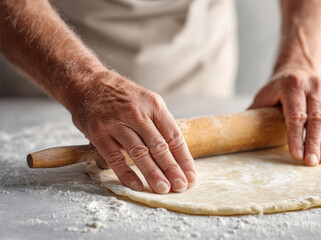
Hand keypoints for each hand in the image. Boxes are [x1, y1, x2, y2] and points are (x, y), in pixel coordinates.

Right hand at [68, 71, 196, 192]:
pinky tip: (137, 185)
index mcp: (154, 105)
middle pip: (159, 146)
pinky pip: (114, 157)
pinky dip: (126, 173)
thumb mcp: (146, 102)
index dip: (184, 158)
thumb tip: (175, 155)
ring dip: (153, 173)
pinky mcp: (98, 132)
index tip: (191, 176)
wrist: (87, 82)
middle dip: (172, 169)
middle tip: (180, 186)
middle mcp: (137, 112)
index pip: (174, 136)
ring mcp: (116, 122)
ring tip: (163, 189)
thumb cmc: (121, 96)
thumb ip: (158, 125)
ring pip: (139, 152)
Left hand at [249, 68, 320, 165]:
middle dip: (314, 143)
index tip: (296, 155)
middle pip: (316, 119)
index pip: (296, 115)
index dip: (296, 136)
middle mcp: (314, 86)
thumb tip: (239, 133)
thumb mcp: (264, 95)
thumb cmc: (278, 88)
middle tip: (311, 162)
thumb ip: (255, 112)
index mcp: (292, 85)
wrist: (299, 69)